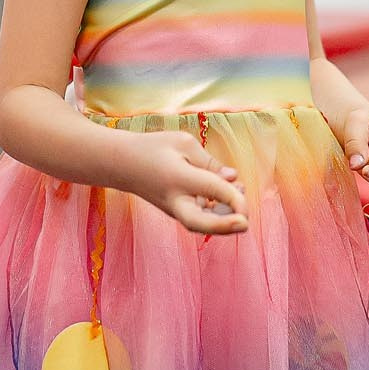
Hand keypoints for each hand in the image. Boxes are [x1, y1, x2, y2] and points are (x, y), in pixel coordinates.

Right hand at [122, 130, 247, 235]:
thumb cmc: (154, 148)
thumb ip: (209, 162)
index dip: (232, 194)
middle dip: (224, 226)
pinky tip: (230, 198)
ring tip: (242, 198)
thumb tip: (232, 177)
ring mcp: (175, 210)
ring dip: (225, 220)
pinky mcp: (177, 213)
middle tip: (245, 222)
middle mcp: (175, 199)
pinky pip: (200, 220)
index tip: (243, 187)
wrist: (123, 163)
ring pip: (202, 225)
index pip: (211, 189)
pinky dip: (217, 215)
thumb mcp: (183, 143)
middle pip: (200, 223)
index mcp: (178, 177)